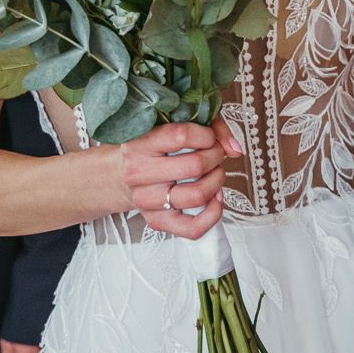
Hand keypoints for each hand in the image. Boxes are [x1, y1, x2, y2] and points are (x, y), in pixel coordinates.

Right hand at [117, 119, 241, 238]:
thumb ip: (209, 126)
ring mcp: (147, 200)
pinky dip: (213, 212)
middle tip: (214, 153)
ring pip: (197, 195)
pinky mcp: (157, 221)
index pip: (181, 136)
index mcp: (139, 143)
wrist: (119, 176)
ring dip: (217, 181)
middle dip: (216, 156)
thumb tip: (235, 149)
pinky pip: (193, 227)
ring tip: (214, 172)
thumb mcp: (172, 125)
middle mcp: (138, 172)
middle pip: (195, 166)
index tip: (208, 137)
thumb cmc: (152, 148)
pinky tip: (214, 197)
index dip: (207, 135)